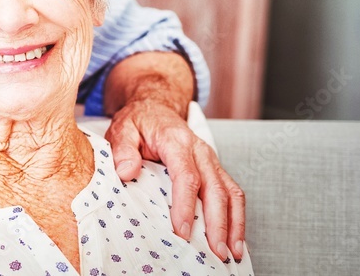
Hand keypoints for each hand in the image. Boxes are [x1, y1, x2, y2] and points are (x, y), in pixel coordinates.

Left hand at [105, 100, 245, 262]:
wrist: (155, 107)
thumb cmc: (138, 121)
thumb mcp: (122, 129)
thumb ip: (122, 150)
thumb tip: (126, 173)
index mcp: (177, 141)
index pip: (186, 176)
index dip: (186, 205)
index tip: (183, 231)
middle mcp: (200, 150)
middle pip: (215, 188)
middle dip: (218, 223)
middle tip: (215, 251)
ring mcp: (211, 160)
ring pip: (230, 192)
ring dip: (234, 224)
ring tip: (233, 252)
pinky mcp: (215, 168)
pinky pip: (232, 192)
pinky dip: (237, 216)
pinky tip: (235, 238)